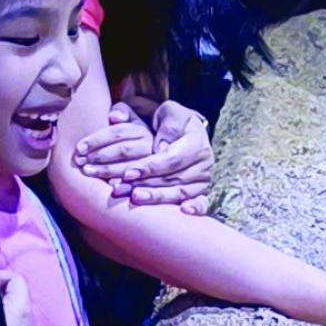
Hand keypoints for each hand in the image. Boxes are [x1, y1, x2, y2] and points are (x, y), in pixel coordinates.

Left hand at [73, 101, 154, 191]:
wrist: (151, 156)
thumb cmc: (130, 137)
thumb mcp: (129, 120)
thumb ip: (121, 113)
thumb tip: (113, 117)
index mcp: (141, 130)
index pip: (117, 133)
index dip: (96, 140)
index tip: (79, 148)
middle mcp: (148, 146)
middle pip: (122, 150)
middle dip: (99, 156)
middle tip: (81, 162)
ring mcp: (151, 163)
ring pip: (127, 167)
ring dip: (106, 170)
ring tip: (87, 171)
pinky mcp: (150, 179)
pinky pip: (135, 183)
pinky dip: (121, 185)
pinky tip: (108, 187)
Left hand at [76, 99, 213, 213]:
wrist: (191, 131)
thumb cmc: (175, 121)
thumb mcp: (168, 113)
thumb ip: (160, 123)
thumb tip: (156, 143)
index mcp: (196, 143)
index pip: (170, 159)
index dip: (149, 167)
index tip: (128, 173)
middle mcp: (203, 163)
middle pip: (172, 179)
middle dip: (145, 185)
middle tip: (121, 189)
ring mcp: (203, 179)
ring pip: (180, 193)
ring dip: (156, 198)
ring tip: (134, 198)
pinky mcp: (201, 191)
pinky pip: (201, 203)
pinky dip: (195, 208)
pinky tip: (184, 212)